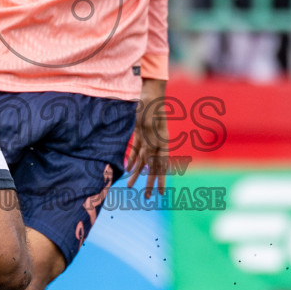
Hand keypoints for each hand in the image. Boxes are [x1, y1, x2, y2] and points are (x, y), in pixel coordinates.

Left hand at [126, 77, 169, 198]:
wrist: (149, 92)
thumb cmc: (151, 107)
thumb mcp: (150, 125)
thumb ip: (149, 143)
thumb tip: (147, 161)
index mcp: (163, 142)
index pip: (162, 165)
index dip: (161, 180)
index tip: (160, 193)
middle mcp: (157, 143)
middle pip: (153, 166)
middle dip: (150, 182)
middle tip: (147, 197)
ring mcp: (149, 138)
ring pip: (143, 160)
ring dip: (137, 173)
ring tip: (129, 186)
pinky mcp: (141, 134)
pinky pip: (137, 151)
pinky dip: (132, 161)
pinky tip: (127, 169)